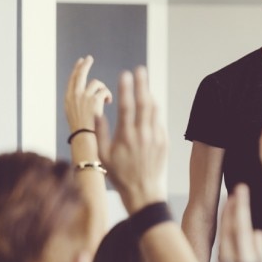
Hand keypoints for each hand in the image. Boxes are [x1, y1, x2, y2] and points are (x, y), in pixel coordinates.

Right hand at [65, 55, 111, 131]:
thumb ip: (79, 102)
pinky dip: (108, 96)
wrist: (85, 139)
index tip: (80, 61)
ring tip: (105, 99)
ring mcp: (83, 97)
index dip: (77, 70)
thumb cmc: (83, 132)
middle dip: (85, 65)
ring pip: (96, 83)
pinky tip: (108, 103)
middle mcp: (73, 96)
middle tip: (89, 58)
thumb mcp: (76, 115)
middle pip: (79, 75)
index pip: (72, 80)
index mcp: (68, 99)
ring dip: (103, 89)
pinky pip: (104, 91)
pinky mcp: (94, 100)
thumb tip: (86, 92)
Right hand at [95, 67, 166, 212]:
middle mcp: (143, 134)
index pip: (127, 105)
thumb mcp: (104, 155)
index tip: (125, 73)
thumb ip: (100, 133)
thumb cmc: (120, 175)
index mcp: (126, 136)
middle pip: (144, 102)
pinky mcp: (164, 142)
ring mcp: (156, 137)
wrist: (144, 191)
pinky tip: (150, 105)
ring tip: (145, 84)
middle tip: (140, 69)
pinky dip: (155, 110)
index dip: (126, 88)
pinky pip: (159, 121)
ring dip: (149, 95)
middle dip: (142, 84)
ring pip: (154, 110)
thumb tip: (97, 112)